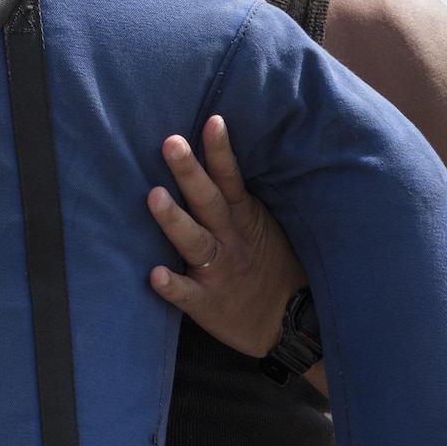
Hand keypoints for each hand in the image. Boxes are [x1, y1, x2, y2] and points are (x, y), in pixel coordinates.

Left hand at [146, 115, 305, 359]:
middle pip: (207, 201)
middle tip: (170, 143)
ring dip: (174, 220)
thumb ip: (234, 195)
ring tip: (153, 197)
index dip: (220, 151)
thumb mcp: (262, 225)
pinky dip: (173, 286)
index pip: (230, 178)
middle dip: (190, 172)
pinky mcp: (209, 304)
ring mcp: (220, 271)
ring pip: (195, 242)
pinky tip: (155, 276)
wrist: (292, 325)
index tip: (212, 120)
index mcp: (243, 217)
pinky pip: (189, 295)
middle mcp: (230, 239)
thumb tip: (211, 150)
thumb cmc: (270, 265)